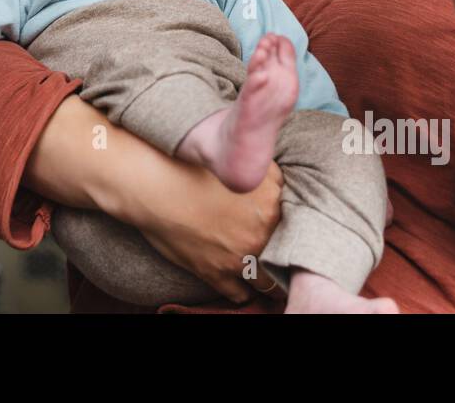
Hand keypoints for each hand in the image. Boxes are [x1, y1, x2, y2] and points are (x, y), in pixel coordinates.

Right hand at [134, 161, 285, 304]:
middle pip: (286, 254)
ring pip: (267, 281)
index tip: (291, 232)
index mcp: (270, 203)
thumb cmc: (193, 167)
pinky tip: (244, 287)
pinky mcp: (216, 274)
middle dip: (285, 256)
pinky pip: (240, 295)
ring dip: (269, 280)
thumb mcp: (237, 158)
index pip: (298, 222)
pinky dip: (243, 292)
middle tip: (284, 257)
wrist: (155, 185)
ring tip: (272, 280)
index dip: (294, 227)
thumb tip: (282, 182)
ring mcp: (239, 258)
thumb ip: (268, 172)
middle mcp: (260, 234)